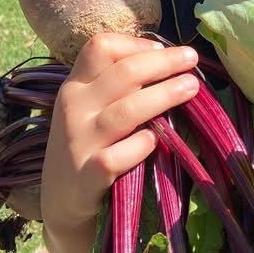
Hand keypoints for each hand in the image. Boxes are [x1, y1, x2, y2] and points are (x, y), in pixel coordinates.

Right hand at [41, 33, 198, 252]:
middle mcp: (73, 109)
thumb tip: (167, 61)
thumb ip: (116, 89)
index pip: (99, 48)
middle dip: (162, 63)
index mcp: (74, 87)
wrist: (62, 208)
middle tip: (192, 59)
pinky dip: (139, 146)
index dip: (134, 44)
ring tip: (192, 88)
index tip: (162, 48)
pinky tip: (154, 141)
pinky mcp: (87, 177)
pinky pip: (116, 157)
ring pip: (125, 111)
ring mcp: (78, 143)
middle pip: (122, 73)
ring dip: (163, 96)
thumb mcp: (89, 112)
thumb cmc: (88, 150)